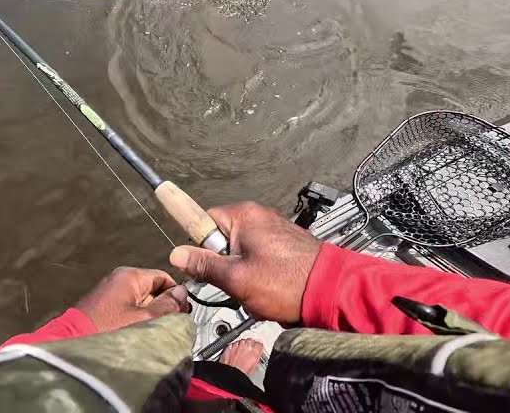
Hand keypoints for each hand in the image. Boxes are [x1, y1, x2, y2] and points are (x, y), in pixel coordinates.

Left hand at [75, 267, 189, 332]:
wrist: (72, 345)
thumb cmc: (106, 331)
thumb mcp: (144, 319)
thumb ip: (167, 306)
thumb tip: (181, 294)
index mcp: (129, 277)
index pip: (163, 277)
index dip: (176, 294)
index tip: (184, 311)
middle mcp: (117, 281)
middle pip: (152, 290)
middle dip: (162, 308)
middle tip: (169, 327)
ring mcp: (108, 295)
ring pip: (139, 303)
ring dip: (148, 318)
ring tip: (151, 334)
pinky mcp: (101, 310)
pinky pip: (125, 312)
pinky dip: (134, 322)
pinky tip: (136, 336)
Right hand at [168, 202, 320, 323]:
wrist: (331, 291)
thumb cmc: (289, 282)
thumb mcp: (236, 277)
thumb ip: (204, 264)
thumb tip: (178, 253)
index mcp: (244, 217)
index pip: (203, 220)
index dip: (197, 243)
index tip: (186, 249)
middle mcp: (259, 219)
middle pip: (221, 242)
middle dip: (224, 269)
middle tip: (236, 284)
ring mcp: (272, 234)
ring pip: (240, 257)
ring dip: (243, 279)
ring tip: (259, 292)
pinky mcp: (283, 249)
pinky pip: (258, 263)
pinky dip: (260, 280)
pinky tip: (271, 294)